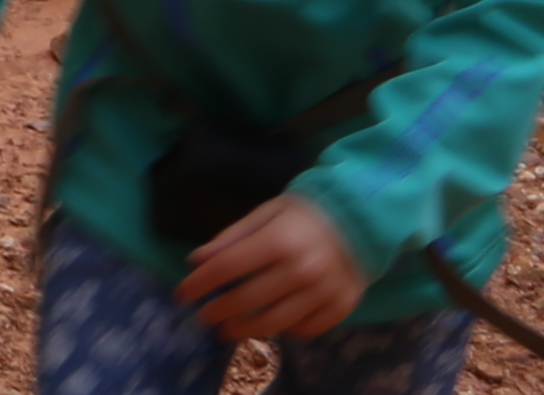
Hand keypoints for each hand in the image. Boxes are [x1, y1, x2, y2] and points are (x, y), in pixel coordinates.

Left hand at [172, 193, 364, 341]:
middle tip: (203, 318)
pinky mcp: (341, 307)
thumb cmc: (305, 212)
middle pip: (248, 299)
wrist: (362, 219)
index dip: (200, 283)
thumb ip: (231, 237)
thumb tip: (196, 260)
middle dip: (218, 311)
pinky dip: (286, 331)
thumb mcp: (266, 213)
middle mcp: (302, 270)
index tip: (181, 294)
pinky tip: (271, 326)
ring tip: (227, 331)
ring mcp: (324, 292)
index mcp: (279, 240)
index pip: (227, 268)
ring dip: (245, 330)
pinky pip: (307, 329)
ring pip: (276, 322)